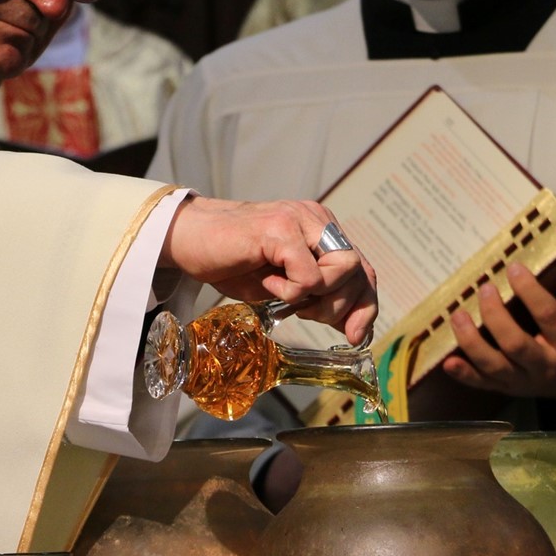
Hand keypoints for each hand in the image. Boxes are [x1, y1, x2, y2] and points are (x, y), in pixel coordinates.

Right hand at [160, 197, 377, 345]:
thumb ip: (318, 295)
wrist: (190, 238)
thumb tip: (351, 327)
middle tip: (304, 313)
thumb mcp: (284, 284)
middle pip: (359, 271)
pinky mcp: (280, 229)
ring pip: (343, 269)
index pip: (363, 270)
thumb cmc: (233, 261)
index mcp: (321, 229)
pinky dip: (291, 291)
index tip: (355, 336)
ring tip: (284, 292)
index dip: (365, 306)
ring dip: (316, 297)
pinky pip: (308, 276)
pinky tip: (267, 281)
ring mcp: (300, 220)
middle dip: (339, 306)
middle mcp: (316, 219)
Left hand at [441, 240, 555, 401]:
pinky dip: (463, 374)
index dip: (530, 292)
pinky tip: (447, 360)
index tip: (514, 267)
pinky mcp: (504, 388)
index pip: (549, 317)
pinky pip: (481, 384)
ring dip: (472, 342)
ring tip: (457, 314)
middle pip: (517, 344)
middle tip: (484, 288)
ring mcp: (522, 380)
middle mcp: (545, 365)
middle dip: (496, 316)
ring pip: (494, 365)